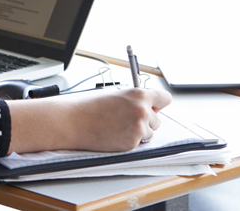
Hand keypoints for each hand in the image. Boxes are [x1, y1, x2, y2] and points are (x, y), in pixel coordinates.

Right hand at [6, 87, 171, 153]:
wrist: (74, 121)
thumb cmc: (91, 106)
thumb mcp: (116, 94)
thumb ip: (135, 99)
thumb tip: (147, 105)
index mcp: (140, 95)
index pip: (165, 98)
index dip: (158, 103)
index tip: (154, 106)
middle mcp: (143, 111)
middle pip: (158, 118)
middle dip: (146, 119)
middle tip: (127, 118)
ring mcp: (138, 129)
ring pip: (149, 132)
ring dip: (139, 131)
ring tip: (118, 126)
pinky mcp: (132, 144)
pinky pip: (138, 143)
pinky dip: (129, 141)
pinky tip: (115, 134)